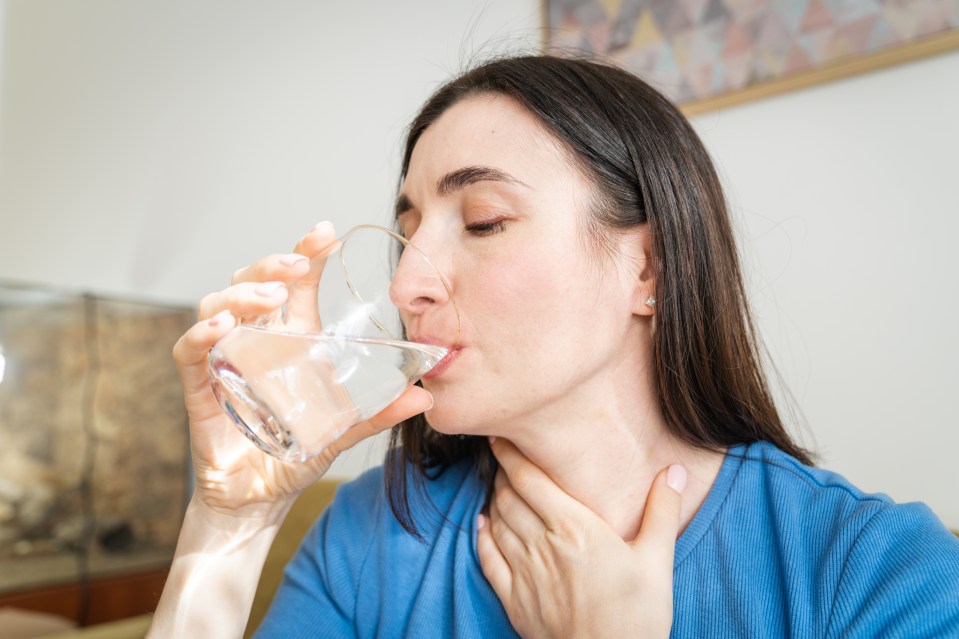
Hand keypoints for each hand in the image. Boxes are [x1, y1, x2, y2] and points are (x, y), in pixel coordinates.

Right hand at [172, 223, 431, 519]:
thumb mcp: (343, 430)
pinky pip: (190, 354)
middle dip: (271, 265)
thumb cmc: (295, 453)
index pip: (294, 285)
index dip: (305, 255)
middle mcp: (255, 342)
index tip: (325, 233)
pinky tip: (221, 327)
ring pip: (217, 305)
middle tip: (297, 264)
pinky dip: (201, 335)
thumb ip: (377, 414)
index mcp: (290, 340)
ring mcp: (224, 362)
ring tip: (270, 297)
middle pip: (250, 283)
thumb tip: (425, 397)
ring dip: (242, 294)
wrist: (259, 500)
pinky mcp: (201, 391)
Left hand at [476, 438, 685, 638]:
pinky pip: (488, 560)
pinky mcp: (514, 600)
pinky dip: (482, 537)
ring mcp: (524, 573)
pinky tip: (483, 525)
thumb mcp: (658, 559)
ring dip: (494, 500)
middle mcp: (541, 544)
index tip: (499, 436)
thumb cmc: (638, 616)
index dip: (509, 454)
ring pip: (497, 523)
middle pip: (508, 496)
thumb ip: (662, 510)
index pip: (529, 479)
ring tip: (497, 486)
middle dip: (501, 473)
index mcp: (574, 527)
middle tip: (500, 456)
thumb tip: (674, 470)